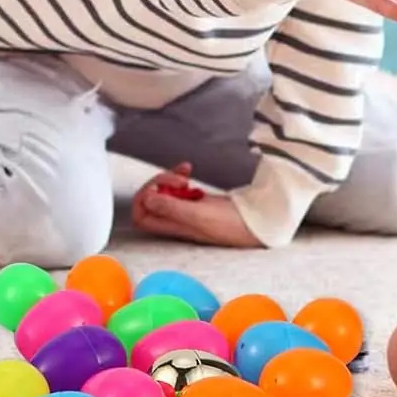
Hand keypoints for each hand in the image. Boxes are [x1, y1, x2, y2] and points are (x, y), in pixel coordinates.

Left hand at [132, 163, 263, 247]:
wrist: (256, 222)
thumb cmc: (230, 224)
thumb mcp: (198, 215)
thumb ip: (171, 208)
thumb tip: (145, 199)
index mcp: (172, 226)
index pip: (141, 215)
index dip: (142, 199)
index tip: (158, 188)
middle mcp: (175, 219)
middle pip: (150, 199)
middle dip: (159, 183)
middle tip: (178, 179)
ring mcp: (184, 210)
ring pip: (163, 191)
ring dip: (169, 177)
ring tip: (185, 173)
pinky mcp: (195, 201)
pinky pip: (178, 187)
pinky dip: (179, 176)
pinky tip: (188, 170)